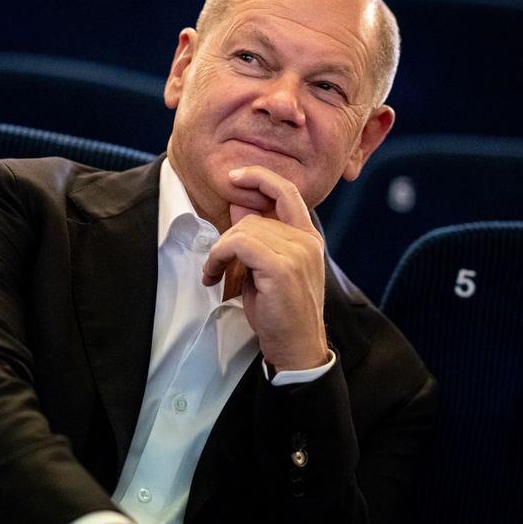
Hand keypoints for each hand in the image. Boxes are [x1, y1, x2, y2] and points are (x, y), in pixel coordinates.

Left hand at [202, 166, 329, 372]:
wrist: (297, 347)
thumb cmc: (280, 313)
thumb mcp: (265, 270)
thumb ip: (257, 238)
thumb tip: (238, 206)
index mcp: (308, 238)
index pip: (287, 192)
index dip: (261, 177)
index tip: (236, 176)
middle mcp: (307, 241)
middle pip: (254, 217)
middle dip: (226, 238)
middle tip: (215, 263)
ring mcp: (297, 252)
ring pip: (243, 230)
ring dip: (220, 251)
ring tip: (214, 273)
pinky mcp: (282, 267)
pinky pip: (238, 245)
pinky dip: (219, 257)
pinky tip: (214, 276)